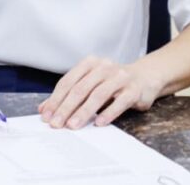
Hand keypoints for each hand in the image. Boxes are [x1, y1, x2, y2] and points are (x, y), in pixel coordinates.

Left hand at [38, 56, 160, 129]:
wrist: (145, 76)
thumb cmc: (112, 82)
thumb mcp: (90, 84)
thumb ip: (68, 95)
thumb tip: (44, 110)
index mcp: (90, 63)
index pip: (68, 81)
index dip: (56, 99)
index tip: (47, 116)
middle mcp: (104, 67)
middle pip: (81, 88)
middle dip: (66, 107)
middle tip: (56, 124)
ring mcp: (120, 77)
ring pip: (98, 94)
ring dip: (84, 111)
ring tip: (73, 125)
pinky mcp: (134, 89)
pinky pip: (120, 101)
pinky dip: (108, 113)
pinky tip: (99, 123)